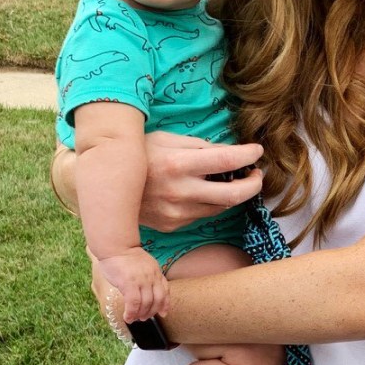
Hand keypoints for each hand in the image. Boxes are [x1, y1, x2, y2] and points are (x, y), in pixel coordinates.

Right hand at [97, 247, 169, 323]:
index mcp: (156, 271)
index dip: (165, 304)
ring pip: (146, 303)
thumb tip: (147, 290)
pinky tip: (127, 317)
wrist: (116, 245)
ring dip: (141, 314)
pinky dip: (131, 313)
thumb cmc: (125, 256)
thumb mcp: (144, 264)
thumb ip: (148, 276)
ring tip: (135, 318)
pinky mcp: (129, 283)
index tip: (163, 313)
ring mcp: (142, 279)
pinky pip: (134, 303)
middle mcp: (152, 276)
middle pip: (158, 299)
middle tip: (144, 318)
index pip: (166, 290)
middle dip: (152, 312)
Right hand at [141, 131, 263, 230]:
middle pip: (233, 195)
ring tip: (236, 180)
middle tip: (257, 175)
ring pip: (221, 207)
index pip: (227, 161)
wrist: (107, 186)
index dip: (248, 156)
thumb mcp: (167, 139)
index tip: (257, 151)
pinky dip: (212, 203)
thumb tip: (230, 154)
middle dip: (253, 185)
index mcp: (178, 164)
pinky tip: (209, 192)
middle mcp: (179, 192)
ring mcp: (176, 213)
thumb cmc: (140, 155)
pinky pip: (203, 214)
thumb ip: (199, 147)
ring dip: (234, 195)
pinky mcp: (173, 225)